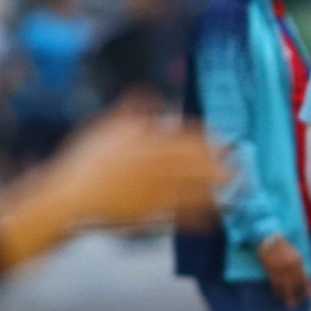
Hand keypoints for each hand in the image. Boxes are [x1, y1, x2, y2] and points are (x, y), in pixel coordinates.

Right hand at [42, 111, 221, 227]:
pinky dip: (200, 217)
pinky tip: (213, 219)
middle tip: (239, 168)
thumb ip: (132, 109)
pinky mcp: (152, 214)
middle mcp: (158, 166)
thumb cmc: (86, 162)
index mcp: (150, 142)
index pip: (189, 137)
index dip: (210, 140)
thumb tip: (146, 91)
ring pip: (196, 189)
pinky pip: (182, 215)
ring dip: (217, 190)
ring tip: (234, 192)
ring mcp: (157, 191)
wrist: (71, 198)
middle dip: (223, 165)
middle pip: (199, 163)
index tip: (225, 141)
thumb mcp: (108, 127)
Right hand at [258, 235, 310, 306]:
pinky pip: (275, 284)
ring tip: (289, 304)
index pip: (304, 278)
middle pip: (295, 285)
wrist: (269, 241)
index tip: (310, 295)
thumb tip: (302, 277)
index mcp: (298, 262)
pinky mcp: (271, 271)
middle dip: (297, 295)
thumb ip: (299, 265)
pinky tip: (278, 295)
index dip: (307, 287)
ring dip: (287, 296)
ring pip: (285, 287)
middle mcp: (290, 268)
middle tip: (298, 303)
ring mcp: (280, 270)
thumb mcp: (295, 254)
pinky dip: (277, 291)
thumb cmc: (283, 247)